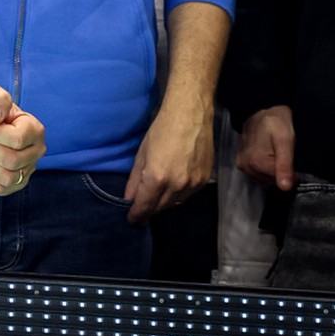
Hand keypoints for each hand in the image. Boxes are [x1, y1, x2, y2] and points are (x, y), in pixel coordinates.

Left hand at [124, 99, 214, 222]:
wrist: (191, 116)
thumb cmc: (161, 130)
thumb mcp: (141, 154)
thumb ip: (134, 180)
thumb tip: (129, 198)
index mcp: (157, 178)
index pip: (145, 207)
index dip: (136, 215)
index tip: (131, 219)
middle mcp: (177, 186)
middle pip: (160, 207)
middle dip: (149, 209)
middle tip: (141, 206)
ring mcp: (194, 184)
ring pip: (175, 203)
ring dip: (164, 203)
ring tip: (155, 196)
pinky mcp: (205, 180)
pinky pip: (188, 195)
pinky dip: (178, 195)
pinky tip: (172, 186)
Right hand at [236, 104, 295, 191]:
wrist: (260, 110)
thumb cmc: (276, 123)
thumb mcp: (285, 142)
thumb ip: (285, 165)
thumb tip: (285, 188)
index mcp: (258, 164)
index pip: (281, 182)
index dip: (292, 174)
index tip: (295, 161)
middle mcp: (247, 168)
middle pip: (272, 182)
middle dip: (281, 173)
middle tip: (286, 156)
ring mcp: (242, 166)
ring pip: (264, 180)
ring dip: (273, 173)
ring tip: (278, 156)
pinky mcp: (241, 163)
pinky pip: (256, 175)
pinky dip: (264, 171)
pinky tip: (269, 158)